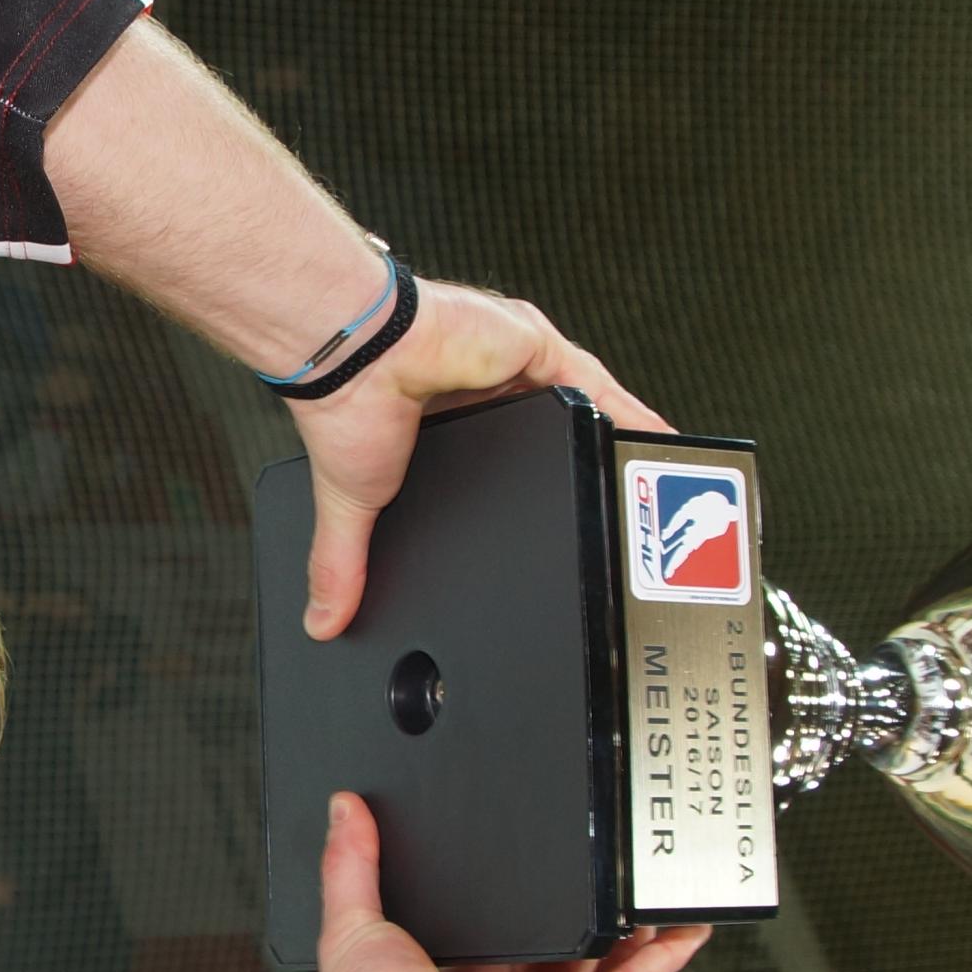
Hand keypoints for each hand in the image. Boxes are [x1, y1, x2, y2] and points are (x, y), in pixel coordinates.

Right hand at [290, 282, 670, 638]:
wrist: (351, 360)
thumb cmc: (346, 408)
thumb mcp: (357, 504)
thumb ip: (346, 563)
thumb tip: (321, 622)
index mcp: (447, 420)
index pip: (505, 455)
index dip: (533, 479)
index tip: (557, 512)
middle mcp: (485, 388)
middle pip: (552, 427)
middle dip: (581, 458)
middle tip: (616, 505)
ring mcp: (513, 368)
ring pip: (580, 403)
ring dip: (612, 435)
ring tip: (647, 479)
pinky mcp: (532, 348)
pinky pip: (594, 381)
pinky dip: (623, 410)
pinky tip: (650, 439)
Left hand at [311, 794, 704, 971]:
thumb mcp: (354, 921)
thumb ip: (352, 862)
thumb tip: (344, 810)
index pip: (498, 939)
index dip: (523, 906)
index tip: (541, 868)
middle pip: (555, 959)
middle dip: (585, 921)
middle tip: (607, 876)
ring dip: (628, 939)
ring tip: (651, 895)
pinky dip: (656, 967)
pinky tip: (678, 934)